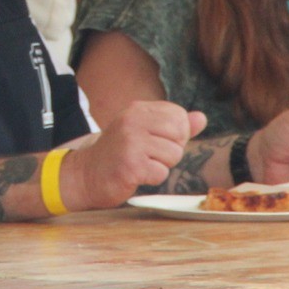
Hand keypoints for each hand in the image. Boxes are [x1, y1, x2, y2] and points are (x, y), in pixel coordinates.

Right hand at [64, 100, 204, 209]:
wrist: (86, 175)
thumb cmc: (120, 154)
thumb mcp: (144, 132)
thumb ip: (175, 125)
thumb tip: (202, 118)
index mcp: (137, 109)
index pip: (179, 115)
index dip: (176, 134)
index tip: (155, 142)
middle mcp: (133, 121)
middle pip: (180, 134)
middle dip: (171, 150)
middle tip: (150, 155)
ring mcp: (130, 142)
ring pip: (174, 155)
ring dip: (162, 166)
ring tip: (141, 164)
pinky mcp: (130, 165)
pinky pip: (162, 173)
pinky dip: (152, 179)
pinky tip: (136, 175)